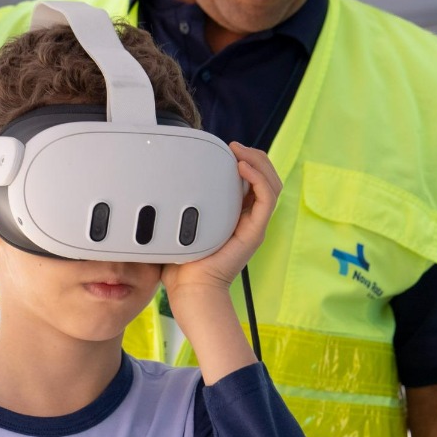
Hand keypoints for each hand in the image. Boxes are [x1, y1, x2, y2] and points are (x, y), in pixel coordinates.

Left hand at [161, 144, 280, 301]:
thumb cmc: (183, 264)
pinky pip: (267, 197)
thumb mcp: (182, 225)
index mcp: (236, 216)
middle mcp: (249, 218)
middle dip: (254, 156)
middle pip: (267, 179)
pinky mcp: (255, 231)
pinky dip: (258, 177)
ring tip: (240, 152)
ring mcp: (255, 224)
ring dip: (258, 162)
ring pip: (271, 184)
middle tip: (234, 147)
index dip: (245, 161)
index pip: (252, 181)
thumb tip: (165, 184)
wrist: (191, 289)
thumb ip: (183, 206)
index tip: (225, 150)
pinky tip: (242, 167)